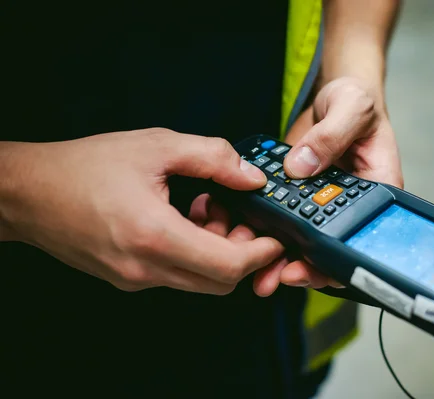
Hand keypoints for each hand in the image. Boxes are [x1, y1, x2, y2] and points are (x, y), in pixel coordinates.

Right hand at [0, 129, 283, 293]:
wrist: (28, 193)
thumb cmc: (83, 168)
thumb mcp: (156, 146)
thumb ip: (212, 158)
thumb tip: (251, 176)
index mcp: (155, 236)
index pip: (229, 266)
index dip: (262, 253)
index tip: (275, 236)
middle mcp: (146, 268)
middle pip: (220, 281)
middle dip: (242, 252)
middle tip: (238, 215)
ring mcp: (135, 279)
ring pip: (199, 280)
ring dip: (216, 250)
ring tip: (205, 208)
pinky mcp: (128, 278)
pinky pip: (176, 274)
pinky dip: (193, 252)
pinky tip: (184, 218)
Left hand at [252, 77, 403, 294]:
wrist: (334, 95)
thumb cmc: (356, 100)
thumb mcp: (350, 108)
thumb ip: (329, 136)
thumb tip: (301, 167)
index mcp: (375, 188)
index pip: (359, 236)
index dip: (335, 260)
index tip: (308, 268)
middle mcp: (348, 202)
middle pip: (328, 247)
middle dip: (301, 267)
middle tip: (275, 275)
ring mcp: (321, 201)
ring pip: (302, 240)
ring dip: (278, 256)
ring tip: (255, 266)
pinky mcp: (298, 194)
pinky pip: (282, 217)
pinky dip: (264, 228)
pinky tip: (244, 232)